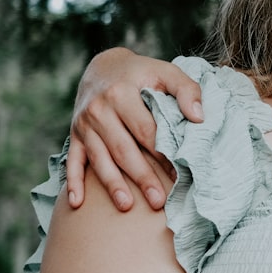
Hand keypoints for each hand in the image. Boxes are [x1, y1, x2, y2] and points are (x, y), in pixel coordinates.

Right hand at [65, 48, 203, 211]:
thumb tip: (198, 117)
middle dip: (141, 176)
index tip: (179, 173)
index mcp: (122, 94)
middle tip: (158, 201)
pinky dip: (74, 182)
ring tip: (127, 206)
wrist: (104, 66)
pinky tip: (77, 203)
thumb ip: (186, 90)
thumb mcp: (166, 72)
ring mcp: (84, 124)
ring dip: (113, 184)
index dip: (163, 153)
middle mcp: (99, 110)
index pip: (146, 130)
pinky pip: (73, 160)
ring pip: (100, 159)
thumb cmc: (142, 73)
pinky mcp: (75, 134)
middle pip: (124, 149)